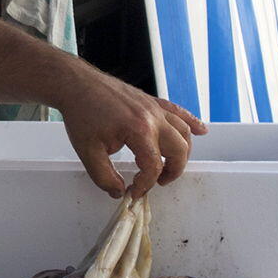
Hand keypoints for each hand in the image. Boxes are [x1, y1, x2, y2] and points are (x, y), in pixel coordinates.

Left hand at [55, 66, 207, 198]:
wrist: (76, 85)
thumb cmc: (81, 115)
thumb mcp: (87, 152)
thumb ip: (104, 178)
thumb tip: (119, 192)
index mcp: (139, 131)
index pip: (153, 166)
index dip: (145, 184)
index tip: (134, 191)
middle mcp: (153, 118)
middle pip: (179, 150)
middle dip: (172, 171)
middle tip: (158, 182)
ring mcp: (154, 107)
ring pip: (184, 132)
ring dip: (183, 152)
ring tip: (171, 166)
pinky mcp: (151, 100)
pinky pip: (178, 111)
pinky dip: (192, 123)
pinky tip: (201, 131)